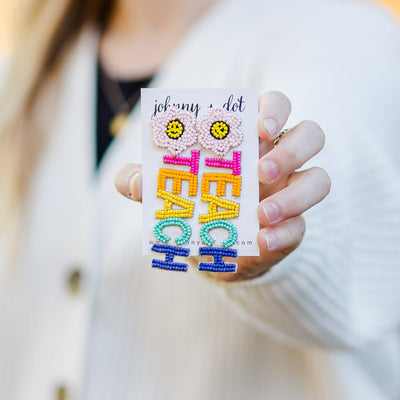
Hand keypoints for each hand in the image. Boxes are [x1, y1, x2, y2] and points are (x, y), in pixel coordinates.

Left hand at [115, 92, 330, 281]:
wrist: (214, 248)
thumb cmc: (195, 205)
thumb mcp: (168, 191)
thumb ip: (146, 182)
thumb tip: (129, 180)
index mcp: (250, 141)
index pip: (275, 108)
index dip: (274, 110)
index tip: (258, 127)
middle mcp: (279, 161)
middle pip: (310, 135)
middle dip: (292, 148)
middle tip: (261, 169)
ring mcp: (290, 193)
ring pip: (319, 179)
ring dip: (296, 195)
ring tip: (263, 212)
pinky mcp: (293, 227)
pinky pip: (303, 226)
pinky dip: (285, 233)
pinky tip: (263, 241)